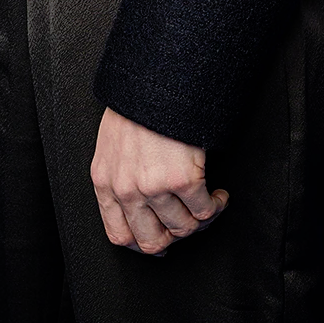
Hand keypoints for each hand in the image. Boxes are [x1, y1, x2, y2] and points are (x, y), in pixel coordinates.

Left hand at [90, 107, 228, 255]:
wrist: (157, 79)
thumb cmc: (138, 103)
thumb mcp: (113, 143)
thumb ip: (119, 174)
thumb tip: (139, 201)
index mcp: (105, 182)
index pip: (120, 235)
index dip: (144, 244)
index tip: (160, 241)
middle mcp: (126, 191)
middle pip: (152, 241)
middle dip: (174, 237)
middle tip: (186, 223)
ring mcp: (153, 188)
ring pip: (183, 228)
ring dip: (200, 220)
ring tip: (208, 205)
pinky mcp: (182, 180)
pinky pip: (204, 211)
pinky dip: (216, 206)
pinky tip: (218, 195)